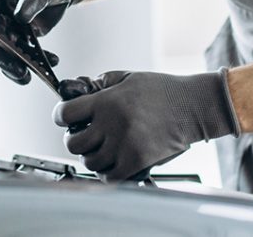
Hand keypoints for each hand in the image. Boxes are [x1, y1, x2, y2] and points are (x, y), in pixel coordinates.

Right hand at [0, 0, 91, 84]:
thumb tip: (21, 17)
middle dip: (2, 56)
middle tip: (18, 70)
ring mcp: (11, 25)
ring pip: (7, 51)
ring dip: (16, 65)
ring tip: (29, 76)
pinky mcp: (26, 36)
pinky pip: (27, 53)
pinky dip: (38, 61)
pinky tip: (52, 61)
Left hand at [52, 70, 239, 181]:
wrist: (191, 106)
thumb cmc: (162, 90)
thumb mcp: (128, 77)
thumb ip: (101, 83)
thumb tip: (78, 89)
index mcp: (106, 101)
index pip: (65, 114)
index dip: (60, 117)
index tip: (64, 119)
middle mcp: (112, 123)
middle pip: (74, 143)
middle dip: (76, 140)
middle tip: (85, 136)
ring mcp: (124, 144)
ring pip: (90, 162)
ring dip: (92, 157)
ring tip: (102, 149)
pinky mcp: (138, 161)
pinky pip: (110, 175)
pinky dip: (107, 171)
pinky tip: (113, 162)